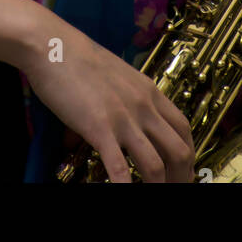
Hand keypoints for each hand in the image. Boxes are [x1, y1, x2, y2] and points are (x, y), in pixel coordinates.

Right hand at [23, 19, 195, 182]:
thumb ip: (126, 98)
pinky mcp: (100, 128)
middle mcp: (143, 106)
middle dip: (181, 176)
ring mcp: (123, 118)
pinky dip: (126, 188)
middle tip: (175, 189)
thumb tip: (122, 123)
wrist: (53, 45)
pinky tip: (126, 195)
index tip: (184, 170)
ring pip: (155, 165)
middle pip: (179, 150)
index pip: (183, 127)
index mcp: (148, 90)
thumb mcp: (115, 75)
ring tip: (153, 197)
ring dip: (158, 187)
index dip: (188, 154)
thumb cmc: (78, 57)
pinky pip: (119, 168)